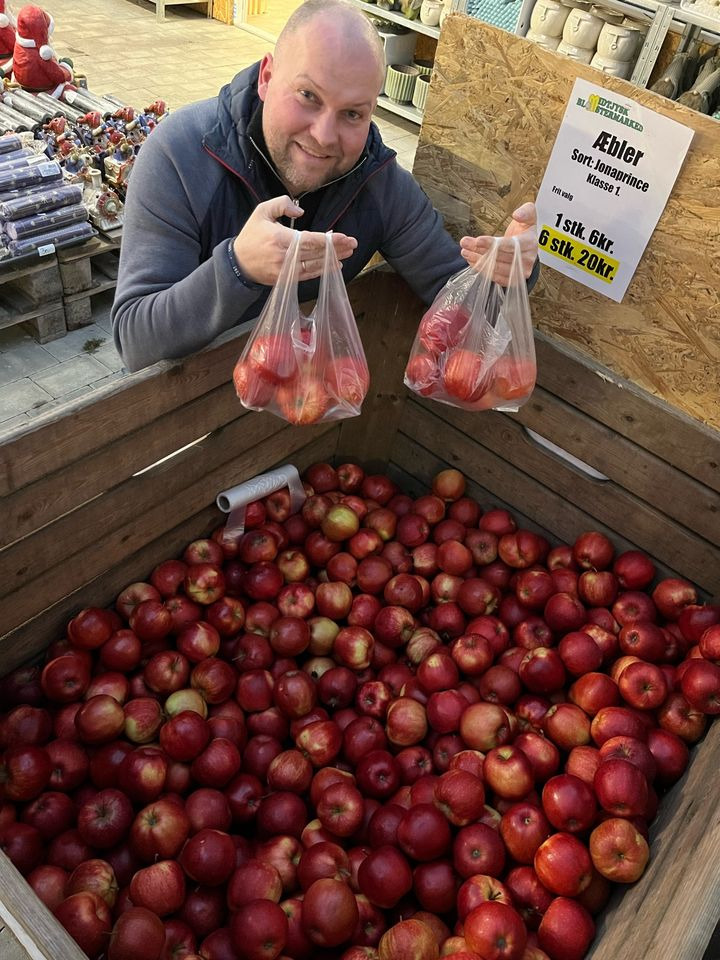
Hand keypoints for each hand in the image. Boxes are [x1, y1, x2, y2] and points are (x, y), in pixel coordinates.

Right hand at [232, 195, 357, 284]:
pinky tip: (336, 265)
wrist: (238, 264)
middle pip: (316, 254)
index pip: (310, 240)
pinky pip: (309, 275)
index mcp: (280, 239)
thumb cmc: (252, 235)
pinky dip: (324, 270)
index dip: (329, 240)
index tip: (344, 237)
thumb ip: (282, 204)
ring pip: (316, 266)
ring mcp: (287, 271)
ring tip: (349, 252)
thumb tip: (301, 212)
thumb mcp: (262, 211)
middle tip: (354, 243)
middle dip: (337, 248)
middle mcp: (285, 257)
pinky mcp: (287, 280)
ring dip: (334, 259)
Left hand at [459, 201, 537, 284]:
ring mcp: (520, 272)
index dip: (492, 244)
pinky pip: (495, 278)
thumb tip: (517, 214)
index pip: (509, 245)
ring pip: (495, 269)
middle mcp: (527, 260)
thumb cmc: (525, 234)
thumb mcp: (529, 217)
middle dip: (479, 250)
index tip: (478, 240)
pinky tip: (472, 261)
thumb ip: (526, 211)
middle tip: (465, 243)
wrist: (528, 252)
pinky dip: (482, 270)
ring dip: (478, 261)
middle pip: (499, 257)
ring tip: (465, 252)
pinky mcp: (512, 281)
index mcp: (530, 243)